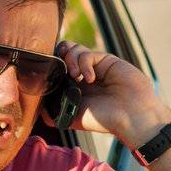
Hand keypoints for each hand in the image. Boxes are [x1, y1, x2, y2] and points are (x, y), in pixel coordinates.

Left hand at [51, 40, 170, 144]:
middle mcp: (82, 75)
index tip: (48, 73)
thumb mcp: (75, 119)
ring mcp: (94, 66)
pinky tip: (90, 77)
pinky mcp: (106, 60)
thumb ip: (56, 113)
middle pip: (62, 54)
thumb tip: (39, 111)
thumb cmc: (104, 120)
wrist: (131, 116)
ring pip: (73, 49)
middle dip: (57, 56)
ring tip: (75, 76)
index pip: (56, 69)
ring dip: (70, 59)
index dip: (51, 67)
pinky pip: (87, 53)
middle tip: (59, 68)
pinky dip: (84, 63)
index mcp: (73, 87)